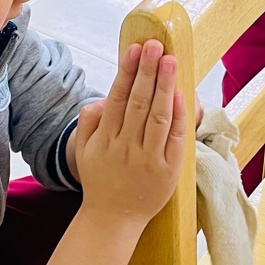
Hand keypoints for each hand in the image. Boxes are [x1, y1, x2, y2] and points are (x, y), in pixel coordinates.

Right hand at [74, 41, 186, 228]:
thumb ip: (88, 121)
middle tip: (156, 45)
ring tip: (171, 61)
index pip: (118, 98)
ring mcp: (148, 159)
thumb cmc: (100, 178)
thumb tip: (101, 99)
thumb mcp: (84, 150)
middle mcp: (126, 147)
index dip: (127, 72)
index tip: (135, 49)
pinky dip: (178, 116)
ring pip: (158, 117)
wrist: (113, 219)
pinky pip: (174, 139)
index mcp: (106, 138)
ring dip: (165, 86)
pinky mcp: (168, 171)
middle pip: (139, 103)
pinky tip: (180, 95)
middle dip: (148, 71)